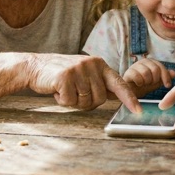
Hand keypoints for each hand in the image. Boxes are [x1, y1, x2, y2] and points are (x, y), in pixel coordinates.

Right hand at [27, 53, 141, 112]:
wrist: (35, 67)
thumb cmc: (62, 75)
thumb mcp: (84, 74)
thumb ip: (99, 83)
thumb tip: (118, 97)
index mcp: (100, 64)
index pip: (119, 83)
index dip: (129, 98)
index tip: (138, 110)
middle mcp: (92, 64)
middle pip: (99, 98)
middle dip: (86, 102)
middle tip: (74, 93)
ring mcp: (78, 69)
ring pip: (84, 101)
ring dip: (73, 101)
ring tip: (65, 89)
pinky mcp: (65, 76)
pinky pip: (69, 101)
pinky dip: (62, 101)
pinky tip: (56, 90)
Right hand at [122, 58, 174, 96]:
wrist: (130, 91)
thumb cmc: (144, 86)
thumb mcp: (156, 83)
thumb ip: (164, 78)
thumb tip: (174, 73)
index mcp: (151, 62)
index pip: (161, 67)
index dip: (166, 77)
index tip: (168, 86)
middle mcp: (143, 61)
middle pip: (155, 69)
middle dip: (155, 80)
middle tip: (151, 84)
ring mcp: (135, 65)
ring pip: (146, 73)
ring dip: (147, 82)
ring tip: (144, 84)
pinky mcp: (128, 72)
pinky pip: (138, 77)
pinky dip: (140, 83)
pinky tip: (138, 84)